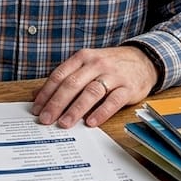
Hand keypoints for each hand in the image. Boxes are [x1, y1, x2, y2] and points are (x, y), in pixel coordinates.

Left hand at [31, 46, 156, 128]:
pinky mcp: (128, 87)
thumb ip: (65, 78)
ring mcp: (113, 75)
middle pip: (72, 84)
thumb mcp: (87, 65)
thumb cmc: (110, 66)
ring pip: (91, 92)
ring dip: (76, 109)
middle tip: (46, 120)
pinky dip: (101, 112)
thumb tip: (37, 95)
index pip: (60, 75)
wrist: (143, 60)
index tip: (37, 109)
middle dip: (57, 103)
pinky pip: (113, 100)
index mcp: (83, 57)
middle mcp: (97, 64)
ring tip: (65, 123)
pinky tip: (91, 122)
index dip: (47, 93)